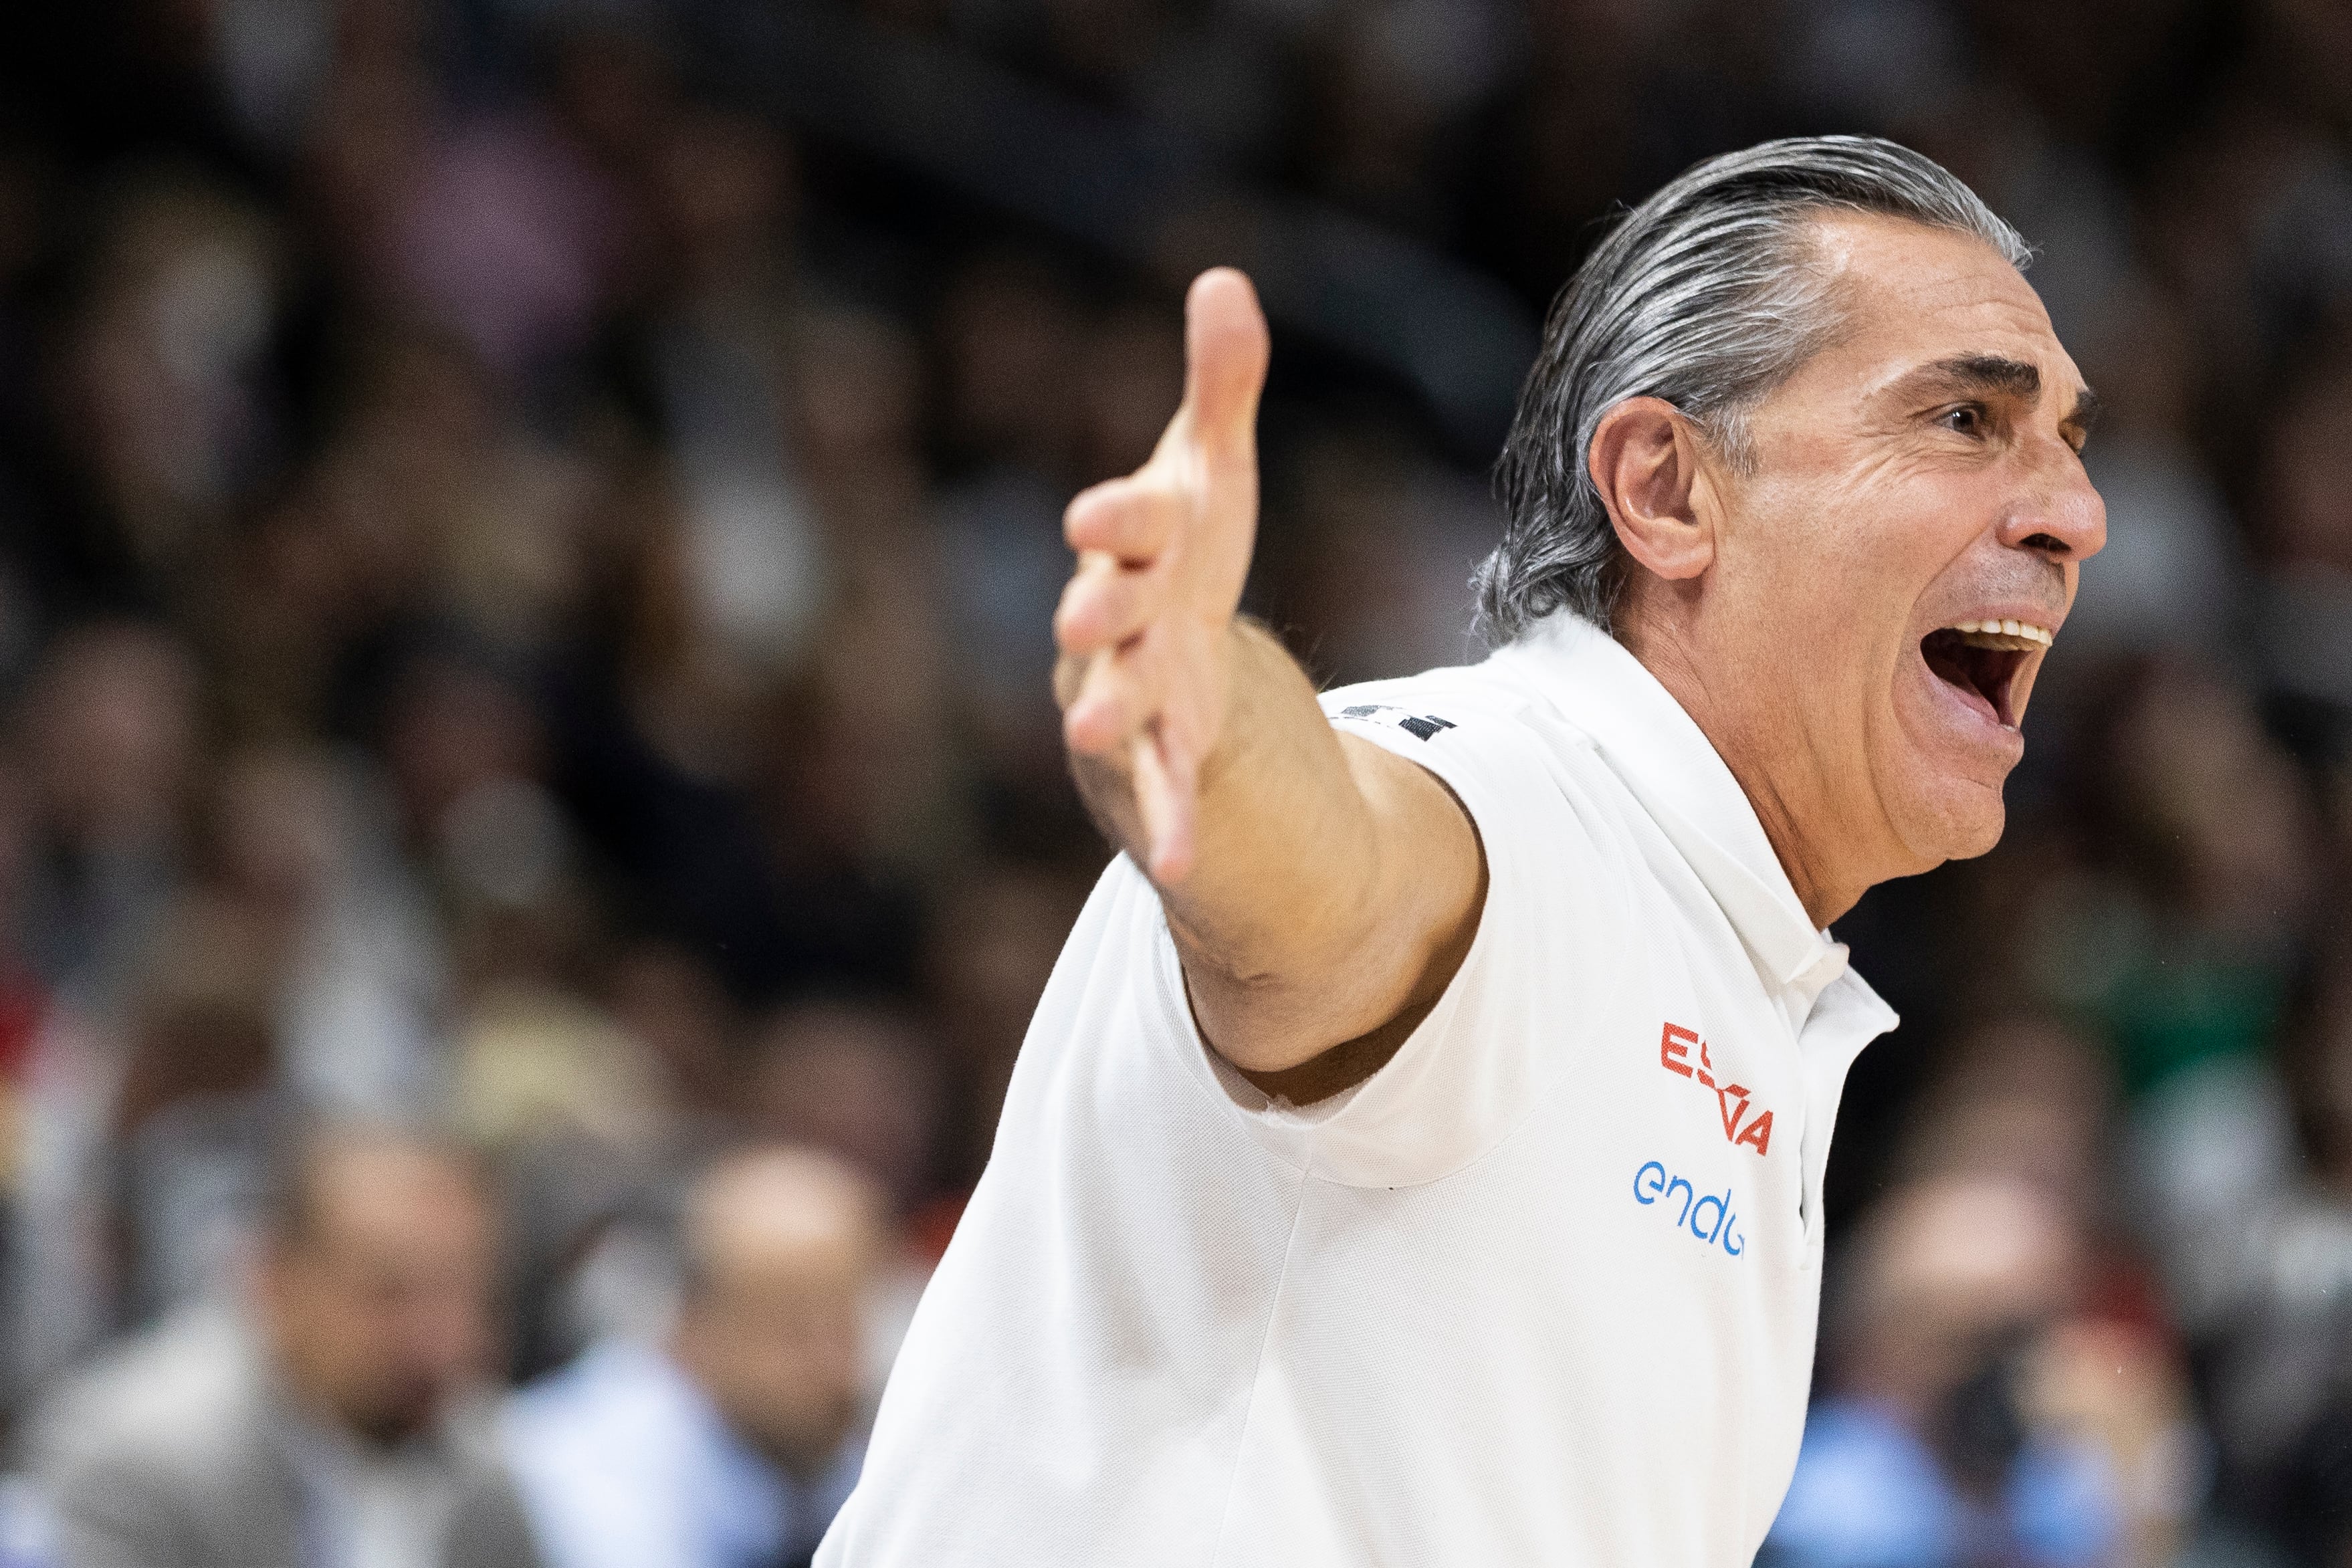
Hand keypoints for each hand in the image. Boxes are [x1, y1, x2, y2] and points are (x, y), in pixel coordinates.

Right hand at [1054, 268, 1269, 883]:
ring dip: (1105, 716)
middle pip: (1105, 613)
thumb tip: (1224, 278)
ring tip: (1092, 735)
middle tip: (1085, 613)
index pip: (1124, 522)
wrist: (1166, 642)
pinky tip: (1180, 865)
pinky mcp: (1156, 752)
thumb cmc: (1182, 547)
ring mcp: (1130, 689)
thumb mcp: (1209, 470)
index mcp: (1133, 542)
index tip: (1098, 513)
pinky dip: (1168, 822)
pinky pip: (1160, 789)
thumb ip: (1219, 387)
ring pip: (1113, 703)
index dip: (1114, 517)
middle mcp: (1118, 617)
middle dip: (1097, 612)